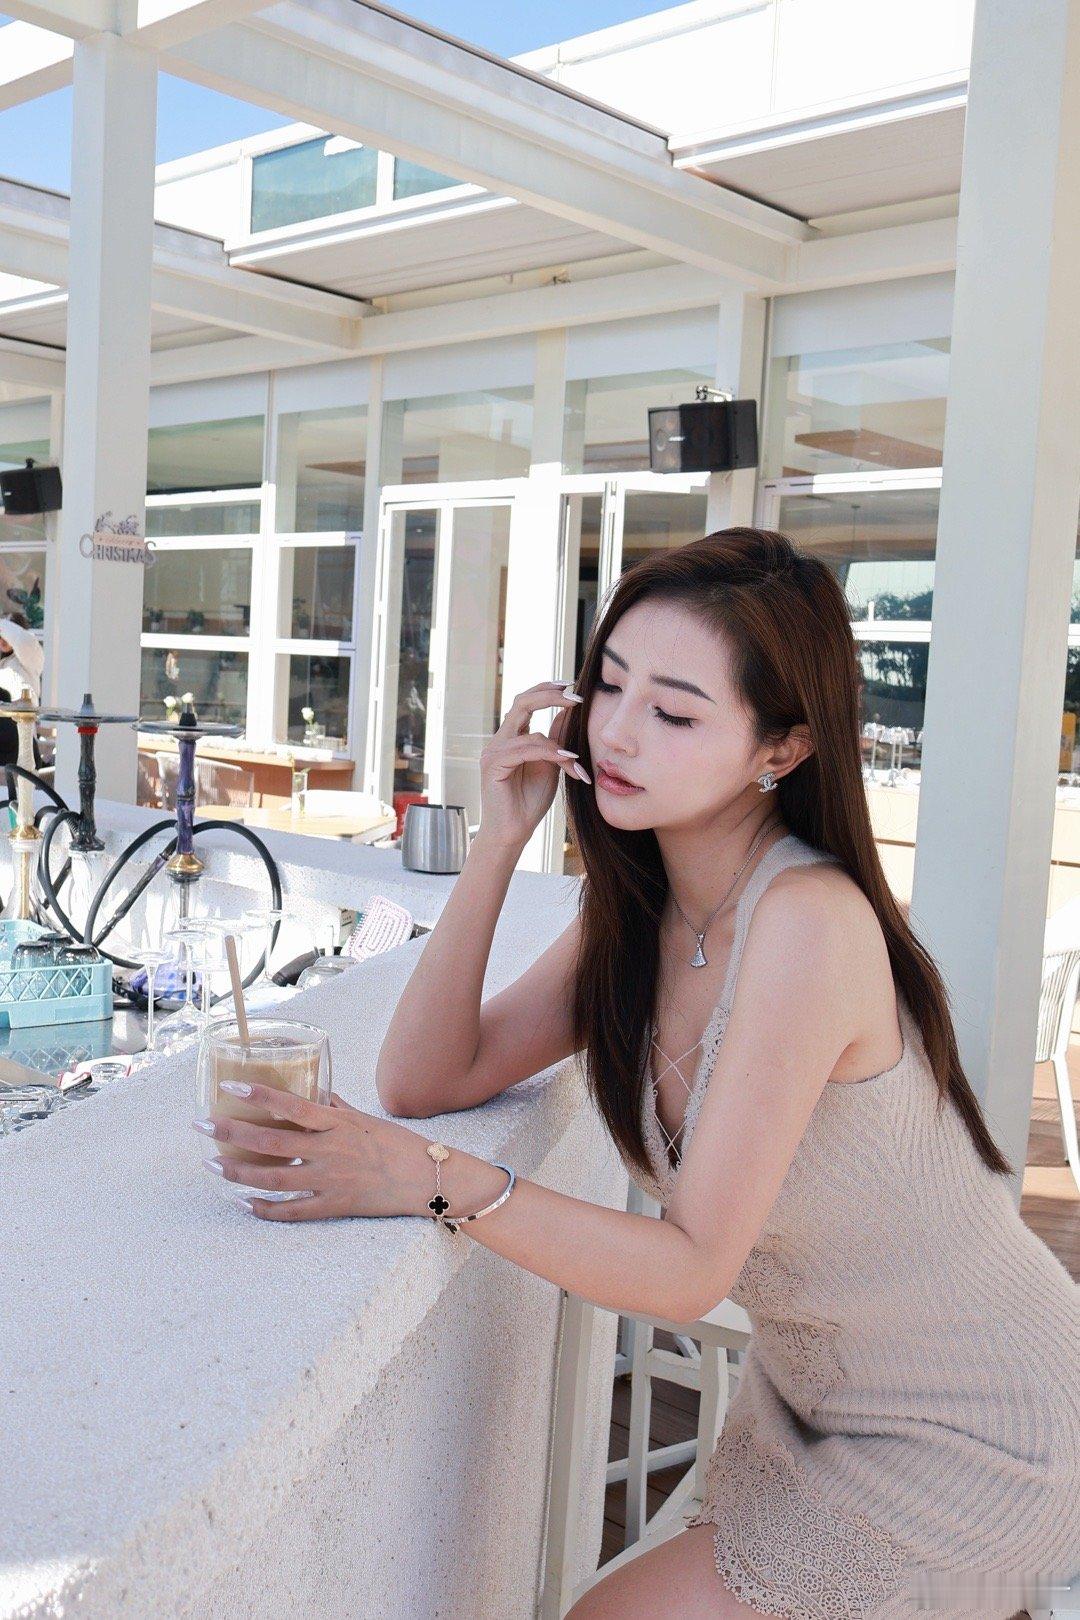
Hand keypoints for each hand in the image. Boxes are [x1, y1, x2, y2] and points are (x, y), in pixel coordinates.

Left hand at [198, 1086, 431, 1221]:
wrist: (427, 1178)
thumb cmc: (398, 1144)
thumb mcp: (365, 1119)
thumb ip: (336, 1108)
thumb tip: (316, 1094)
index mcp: (336, 1123)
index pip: (290, 1105)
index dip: (258, 1095)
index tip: (229, 1086)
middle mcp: (329, 1150)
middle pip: (270, 1142)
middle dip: (231, 1134)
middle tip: (201, 1125)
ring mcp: (329, 1181)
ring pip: (273, 1179)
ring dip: (238, 1173)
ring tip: (211, 1165)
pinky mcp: (334, 1206)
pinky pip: (292, 1212)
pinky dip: (264, 1210)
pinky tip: (243, 1204)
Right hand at [477, 680, 586, 848]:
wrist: (513, 833)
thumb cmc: (530, 802)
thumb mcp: (551, 765)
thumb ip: (556, 740)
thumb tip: (569, 713)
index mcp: (512, 737)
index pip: (527, 702)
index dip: (548, 690)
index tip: (573, 687)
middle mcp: (499, 740)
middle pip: (522, 702)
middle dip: (550, 695)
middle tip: (577, 697)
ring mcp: (493, 751)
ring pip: (529, 729)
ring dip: (559, 743)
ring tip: (577, 757)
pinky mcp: (493, 765)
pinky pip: (525, 749)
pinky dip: (549, 753)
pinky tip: (568, 760)